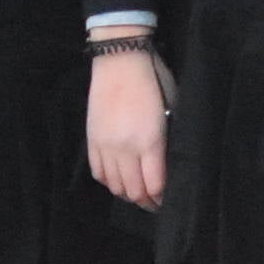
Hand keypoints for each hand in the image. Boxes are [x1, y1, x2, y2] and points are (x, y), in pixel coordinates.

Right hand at [87, 42, 174, 209]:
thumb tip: (167, 162)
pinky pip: (98, 172)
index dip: (162, 198)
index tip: (168, 200)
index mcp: (149, 141)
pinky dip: (109, 181)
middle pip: (133, 191)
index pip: (154, 185)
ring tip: (137, 193)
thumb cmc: (153, 78)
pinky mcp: (92, 139)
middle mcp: (125, 148)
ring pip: (114, 185)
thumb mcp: (171, 108)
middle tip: (155, 204)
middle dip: (146, 202)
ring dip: (127, 194)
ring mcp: (106, 145)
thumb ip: (167, 140)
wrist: (119, 59)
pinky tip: (118, 179)